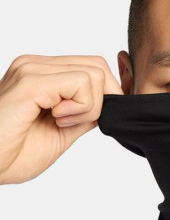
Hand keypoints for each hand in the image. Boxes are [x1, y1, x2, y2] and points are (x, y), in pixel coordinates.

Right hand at [0, 54, 123, 184]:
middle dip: (101, 100)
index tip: (90, 120)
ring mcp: (32, 70)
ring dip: (89, 107)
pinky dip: (80, 108)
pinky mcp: (31, 83)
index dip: (106, 94)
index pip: (93, 67)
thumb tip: (109, 104)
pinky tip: (56, 119)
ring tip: (60, 122)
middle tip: (71, 122)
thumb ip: (84, 115)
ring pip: (94, 73)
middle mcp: (36, 66)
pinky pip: (81, 83)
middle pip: (97, 66)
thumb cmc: (11, 154)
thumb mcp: (62, 132)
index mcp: (42, 74)